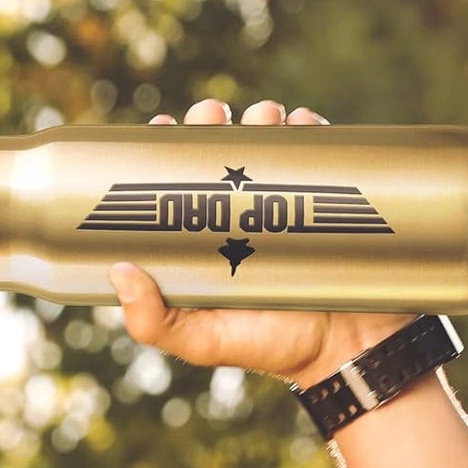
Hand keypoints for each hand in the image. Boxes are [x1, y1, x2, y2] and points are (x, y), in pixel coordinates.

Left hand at [107, 98, 417, 387]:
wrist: (348, 351)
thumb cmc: (270, 347)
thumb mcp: (202, 342)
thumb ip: (153, 322)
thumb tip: (119, 271)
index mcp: (203, 237)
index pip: (176, 182)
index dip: (165, 150)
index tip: (161, 125)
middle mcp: (241, 214)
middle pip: (219, 151)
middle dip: (212, 121)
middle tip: (212, 115)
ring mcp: (287, 203)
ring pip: (268, 143)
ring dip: (262, 117)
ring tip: (264, 116)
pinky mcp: (329, 200)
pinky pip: (319, 153)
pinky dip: (310, 129)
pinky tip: (303, 123)